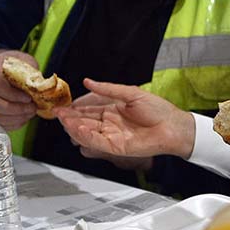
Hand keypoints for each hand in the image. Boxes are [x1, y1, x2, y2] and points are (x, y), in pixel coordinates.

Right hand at [0, 49, 36, 130]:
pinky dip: (12, 124)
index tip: (28, 98)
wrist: (1, 67)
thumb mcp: (25, 61)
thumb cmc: (14, 65)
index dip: (13, 94)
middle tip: (32, 108)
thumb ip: (31, 73)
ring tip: (30, 113)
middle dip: (16, 109)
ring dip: (15, 118)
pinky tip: (23, 119)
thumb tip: (42, 87)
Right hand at [55, 79, 195, 159]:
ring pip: (88, 133)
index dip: (74, 108)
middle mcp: (110, 124)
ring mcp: (112, 136)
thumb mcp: (131, 93)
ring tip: (64, 120)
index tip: (61, 105)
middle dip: (70, 118)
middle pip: (84, 122)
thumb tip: (88, 82)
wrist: (173, 125)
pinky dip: (87, 136)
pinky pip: (98, 142)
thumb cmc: (158, 110)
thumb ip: (108, 89)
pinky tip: (78, 129)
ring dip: (74, 127)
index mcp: (112, 111)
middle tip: (57, 113)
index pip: (88, 110)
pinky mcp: (117, 147)